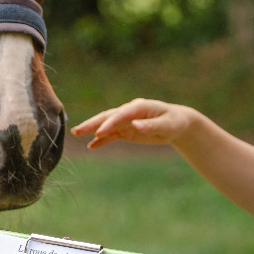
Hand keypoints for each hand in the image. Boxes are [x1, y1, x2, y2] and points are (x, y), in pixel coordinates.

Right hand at [71, 98, 195, 149]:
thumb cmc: (174, 122)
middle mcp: (129, 112)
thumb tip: (135, 126)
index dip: (109, 123)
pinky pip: (112, 135)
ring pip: (106, 125)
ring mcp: (126, 121)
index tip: (99, 132)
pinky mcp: (126, 130)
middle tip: (77, 130)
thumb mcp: (166, 125)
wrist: (177, 123)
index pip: (120, 114)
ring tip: (76, 134)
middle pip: (107, 117)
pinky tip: (91, 146)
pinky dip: (102, 140)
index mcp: (138, 107)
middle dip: (92, 123)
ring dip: (92, 129)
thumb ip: (150, 125)